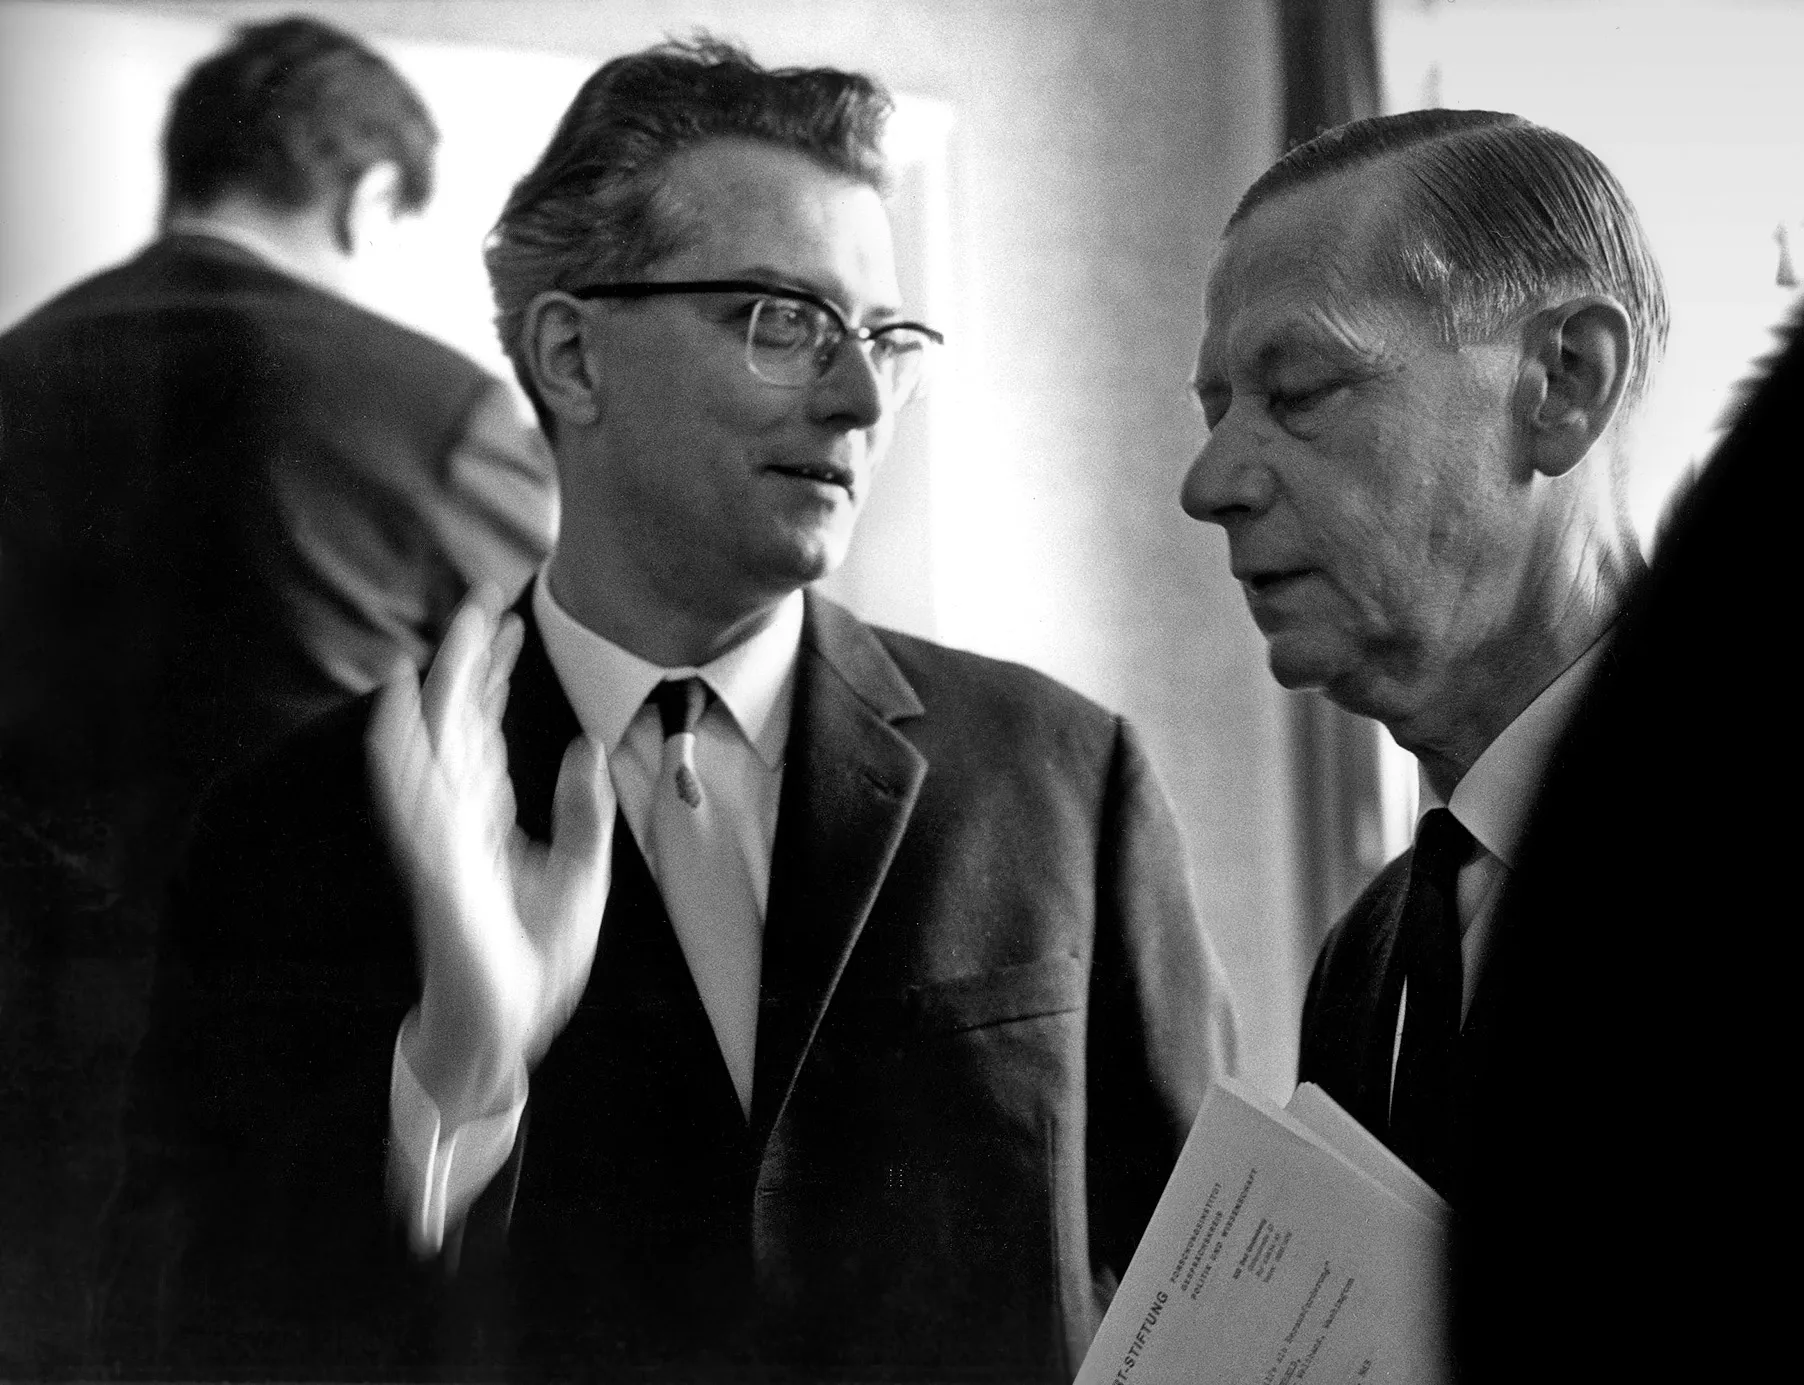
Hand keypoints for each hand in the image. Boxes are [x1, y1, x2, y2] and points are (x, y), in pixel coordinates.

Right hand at [367, 593, 609, 1123]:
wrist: (509, 1025)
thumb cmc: (533, 957)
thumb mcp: (581, 874)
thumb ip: (582, 811)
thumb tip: (585, 745)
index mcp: (485, 814)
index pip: (484, 724)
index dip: (495, 672)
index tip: (511, 620)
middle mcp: (456, 814)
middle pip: (456, 717)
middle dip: (469, 656)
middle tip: (484, 593)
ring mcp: (440, 837)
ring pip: (433, 741)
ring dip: (441, 683)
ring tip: (456, 628)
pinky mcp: (435, 866)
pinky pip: (410, 799)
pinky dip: (400, 750)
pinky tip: (397, 706)